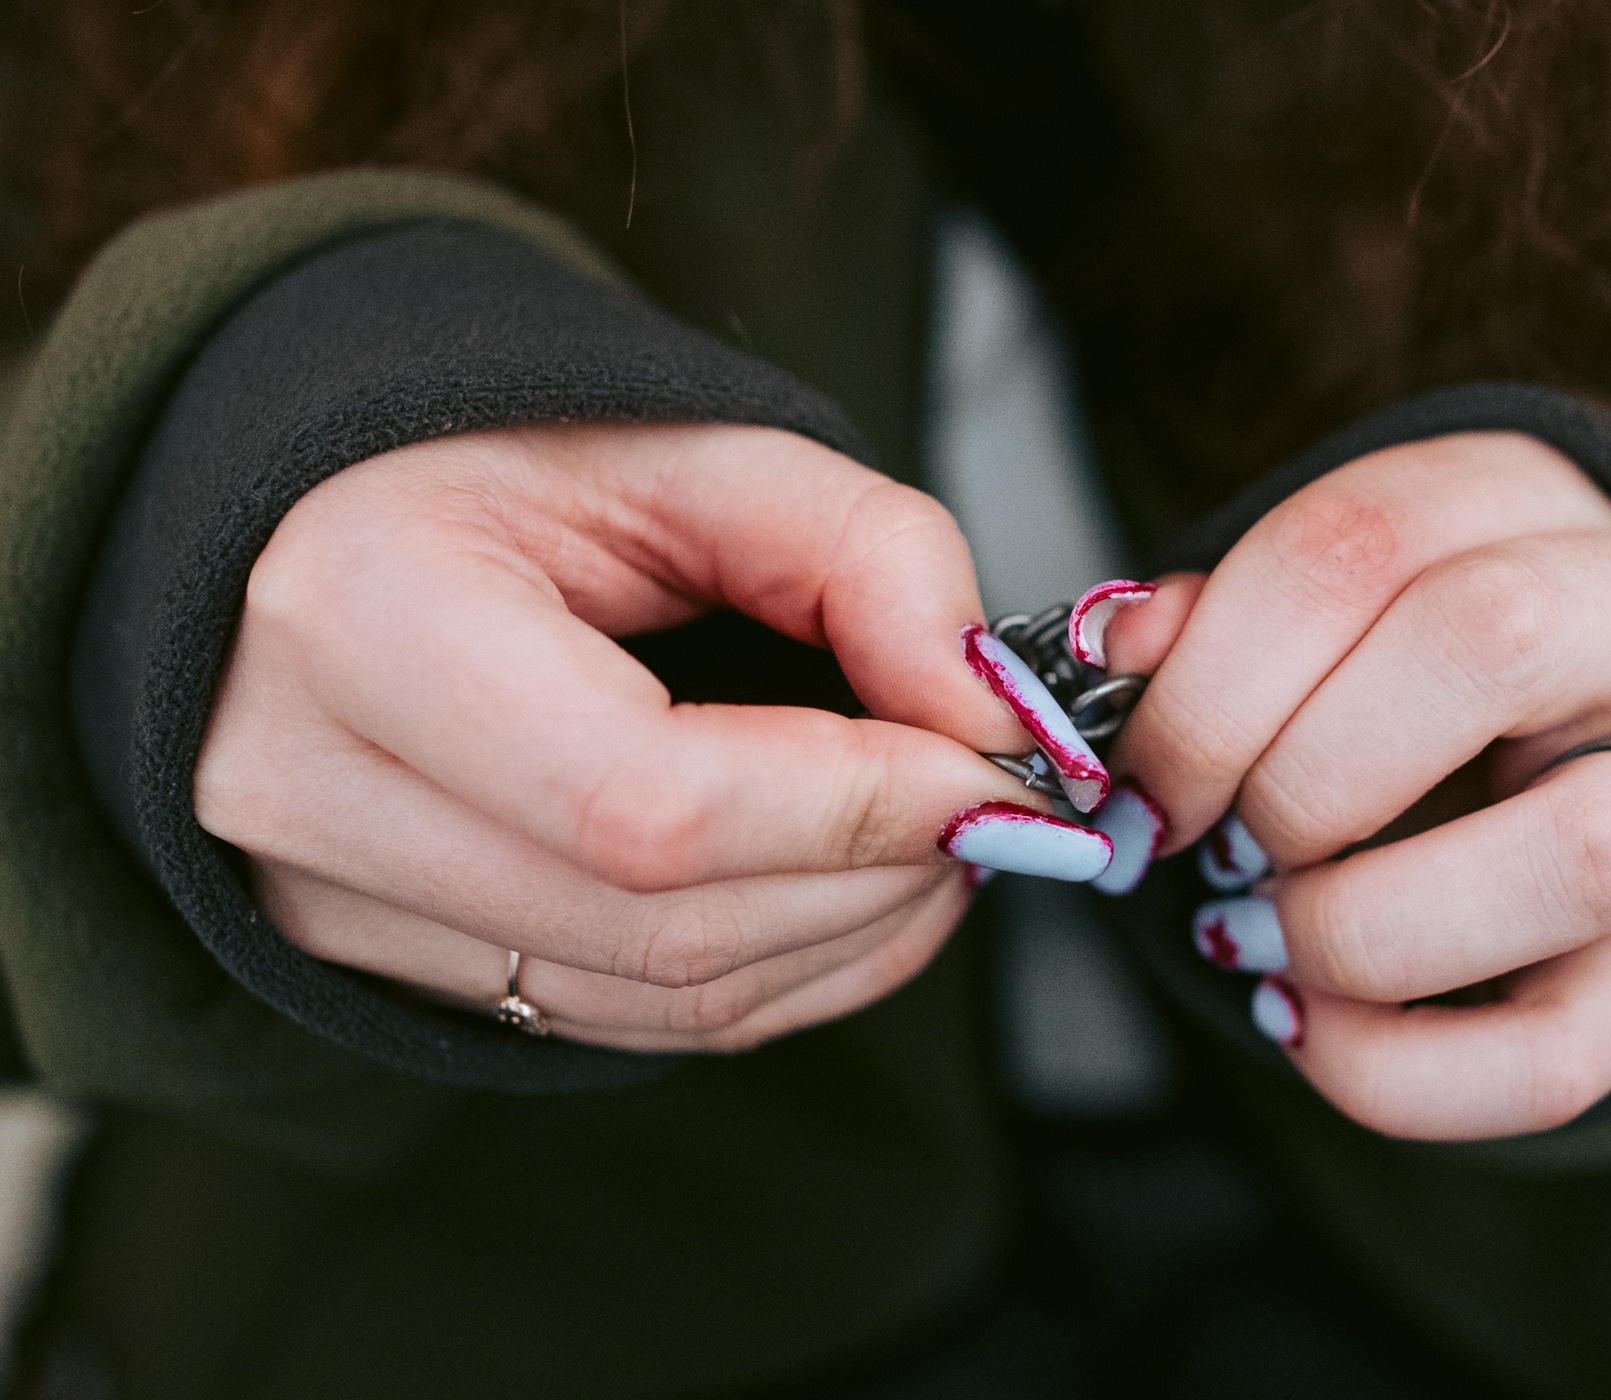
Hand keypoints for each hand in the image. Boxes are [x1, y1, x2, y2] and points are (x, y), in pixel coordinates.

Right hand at [195, 422, 1058, 1051]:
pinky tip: (859, 893)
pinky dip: (786, 973)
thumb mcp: (685, 447)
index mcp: (366, 619)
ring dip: (853, 935)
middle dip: (880, 875)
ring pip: (663, 996)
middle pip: (664, 922)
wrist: (334, 531)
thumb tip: (980, 709)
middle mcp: (321, 791)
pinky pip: (635, 1021)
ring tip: (944, 834)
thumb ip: (860, 550)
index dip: (849, 805)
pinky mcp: (398, 966)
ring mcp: (340, 903)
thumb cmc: (499, 469)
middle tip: (1001, 800)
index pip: (642, 798)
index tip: (988, 765)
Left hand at [1106, 432, 1610, 1138]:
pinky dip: (1391, 1069)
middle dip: (1290, 778)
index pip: (1358, 543)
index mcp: (1516, 502)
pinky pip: (1564, 1054)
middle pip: (1485, 642)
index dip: (1211, 679)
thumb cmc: (1403, 653)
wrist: (1582, 720)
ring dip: (1358, 924)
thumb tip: (1118, 647)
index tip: (1137, 781)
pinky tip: (1301, 1023)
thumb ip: (1215, 618)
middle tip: (1210, 843)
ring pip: (1581, 857)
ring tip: (1254, 935)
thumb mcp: (1319, 594)